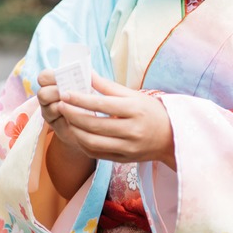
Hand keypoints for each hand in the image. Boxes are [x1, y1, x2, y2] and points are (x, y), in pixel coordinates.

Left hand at [51, 73, 176, 170]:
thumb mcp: (134, 95)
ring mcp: (127, 148)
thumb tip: (86, 73)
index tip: (65, 93)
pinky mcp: (123, 159)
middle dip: (73, 115)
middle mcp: (132, 130)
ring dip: (75, 130)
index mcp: (135, 110)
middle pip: (94, 125)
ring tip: (67, 118)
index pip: (103, 104)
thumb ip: (108, 86)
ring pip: (92, 142)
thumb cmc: (151, 111)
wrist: (172, 137)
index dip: (81, 99)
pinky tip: (77, 132)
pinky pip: (97, 153)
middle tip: (60, 105)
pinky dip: (83, 143)